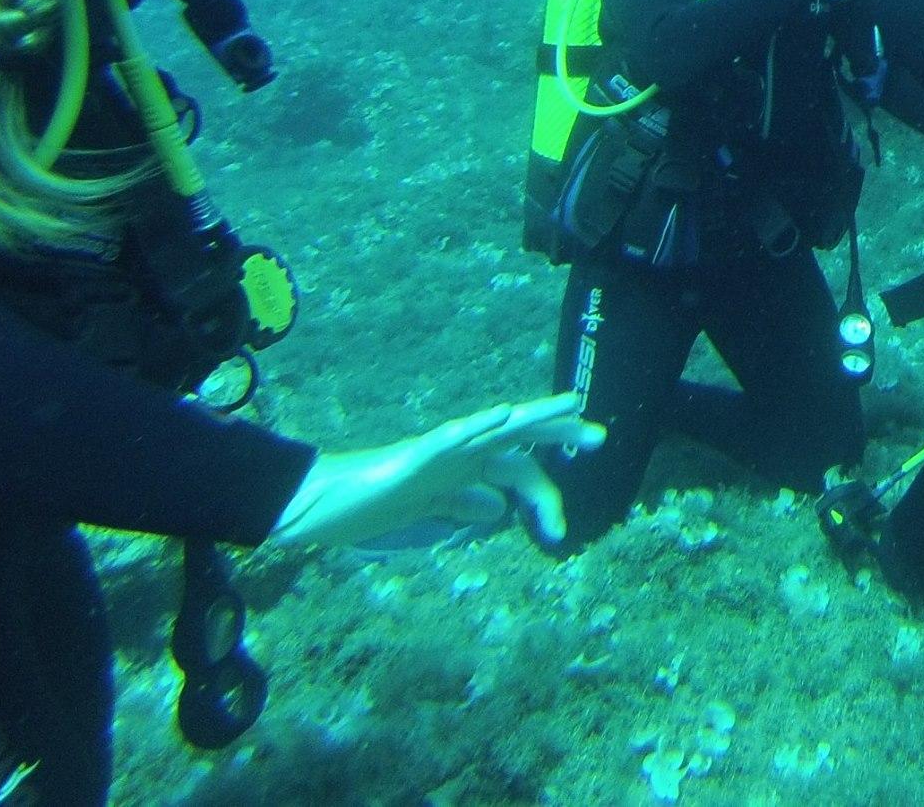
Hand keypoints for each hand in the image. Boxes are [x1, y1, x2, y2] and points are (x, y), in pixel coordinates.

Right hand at [274, 393, 602, 547]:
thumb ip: (461, 502)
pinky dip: (477, 425)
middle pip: (516, 436)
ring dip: (532, 416)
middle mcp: (456, 453)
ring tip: (570, 405)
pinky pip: (449, 437)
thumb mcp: (428, 509)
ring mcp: (435, 452)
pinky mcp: (412, 458)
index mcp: (463, 469)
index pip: (516, 468)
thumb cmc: (372, 504)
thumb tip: (498, 507)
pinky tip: (503, 415)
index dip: (546, 487)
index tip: (565, 518)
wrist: (322, 504)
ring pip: (492, 426)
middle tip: (601, 436)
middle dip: (558, 432)